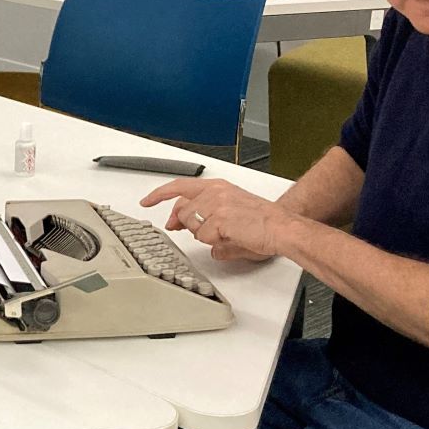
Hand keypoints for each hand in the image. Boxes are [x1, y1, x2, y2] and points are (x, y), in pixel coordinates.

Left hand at [138, 177, 282, 262]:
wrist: (282, 227)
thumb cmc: (262, 222)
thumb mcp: (228, 216)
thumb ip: (204, 218)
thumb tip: (184, 227)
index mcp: (218, 186)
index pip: (180, 186)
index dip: (160, 195)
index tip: (147, 201)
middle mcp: (216, 192)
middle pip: (182, 209)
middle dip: (182, 224)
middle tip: (186, 230)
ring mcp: (217, 204)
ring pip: (191, 224)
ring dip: (203, 234)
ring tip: (225, 233)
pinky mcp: (221, 218)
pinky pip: (204, 236)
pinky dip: (214, 242)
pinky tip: (230, 237)